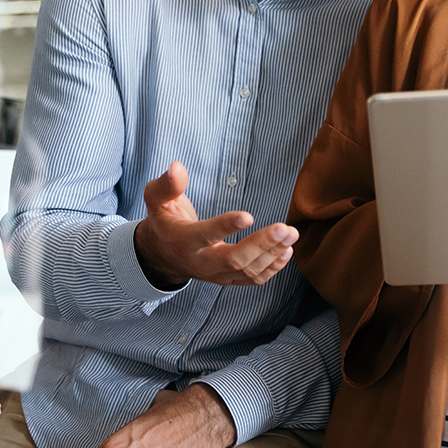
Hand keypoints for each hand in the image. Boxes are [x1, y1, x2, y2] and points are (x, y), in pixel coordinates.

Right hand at [134, 162, 296, 287]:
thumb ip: (167, 185)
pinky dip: (272, 268)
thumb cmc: (165, 220)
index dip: (225, 227)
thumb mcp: (156, 199)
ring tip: (291, 234)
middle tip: (285, 229)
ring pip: (247, 271)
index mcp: (182, 240)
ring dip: (272, 254)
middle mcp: (200, 262)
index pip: (204, 235)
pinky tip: (286, 252)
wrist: (163, 254)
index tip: (248, 215)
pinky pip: (252, 280)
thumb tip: (177, 167)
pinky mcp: (227, 280)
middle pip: (233, 260)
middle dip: (261, 245)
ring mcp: (215, 275)